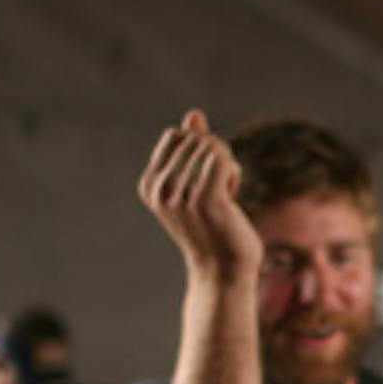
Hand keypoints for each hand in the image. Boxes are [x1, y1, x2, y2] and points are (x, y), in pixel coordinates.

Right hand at [137, 109, 261, 275]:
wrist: (223, 269)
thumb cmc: (214, 226)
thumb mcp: (197, 183)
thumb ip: (194, 148)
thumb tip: (194, 114)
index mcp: (149, 184)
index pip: (176, 135)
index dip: (197, 147)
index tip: (203, 177)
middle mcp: (159, 189)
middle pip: (196, 138)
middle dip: (215, 157)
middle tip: (218, 190)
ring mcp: (180, 195)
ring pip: (212, 147)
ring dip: (227, 167)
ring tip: (223, 197)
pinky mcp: (206, 200)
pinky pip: (223, 159)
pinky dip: (233, 171)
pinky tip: (231, 194)